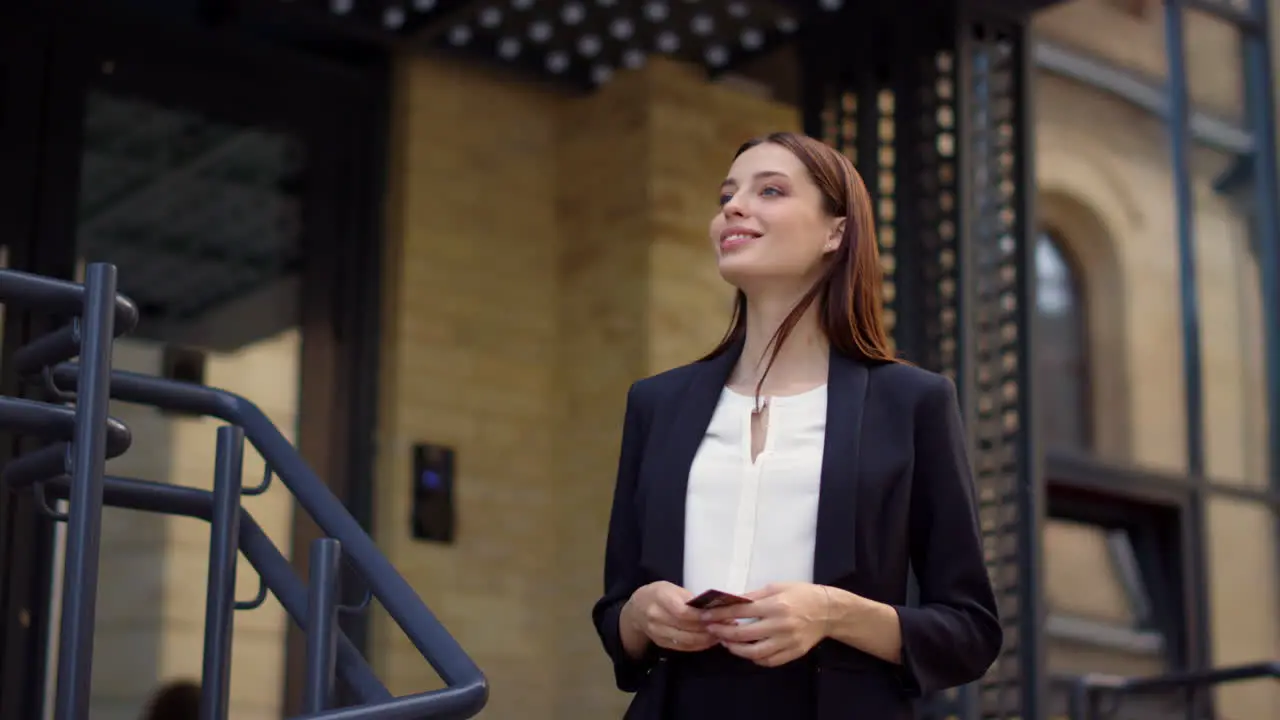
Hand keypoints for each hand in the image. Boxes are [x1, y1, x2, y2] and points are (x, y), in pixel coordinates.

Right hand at [623, 581, 718, 652]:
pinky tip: (711, 640)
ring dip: (708, 639)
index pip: (682, 611)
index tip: (719, 615)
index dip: (701, 616)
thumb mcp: (670, 587)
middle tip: (728, 625)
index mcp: (659, 598)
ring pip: (687, 640)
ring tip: (723, 633)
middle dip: (709, 628)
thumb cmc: (658, 594)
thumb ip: (688, 597)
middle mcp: (656, 617)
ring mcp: (658, 633)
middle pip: (687, 628)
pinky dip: (700, 645)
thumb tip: (712, 607)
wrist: (636, 610)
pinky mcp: (662, 643)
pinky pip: (684, 647)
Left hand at [700, 583, 832, 666]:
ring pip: (754, 653)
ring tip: (727, 642)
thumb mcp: (777, 587)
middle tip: (711, 630)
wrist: (828, 611)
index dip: (720, 614)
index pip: (740, 611)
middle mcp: (780, 625)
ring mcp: (787, 642)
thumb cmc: (801, 594)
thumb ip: (754, 596)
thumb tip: (731, 601)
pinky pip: (769, 661)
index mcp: (775, 605)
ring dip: (736, 649)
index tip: (705, 616)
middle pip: (744, 634)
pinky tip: (747, 651)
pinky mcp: (793, 653)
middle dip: (723, 632)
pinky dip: (754, 658)